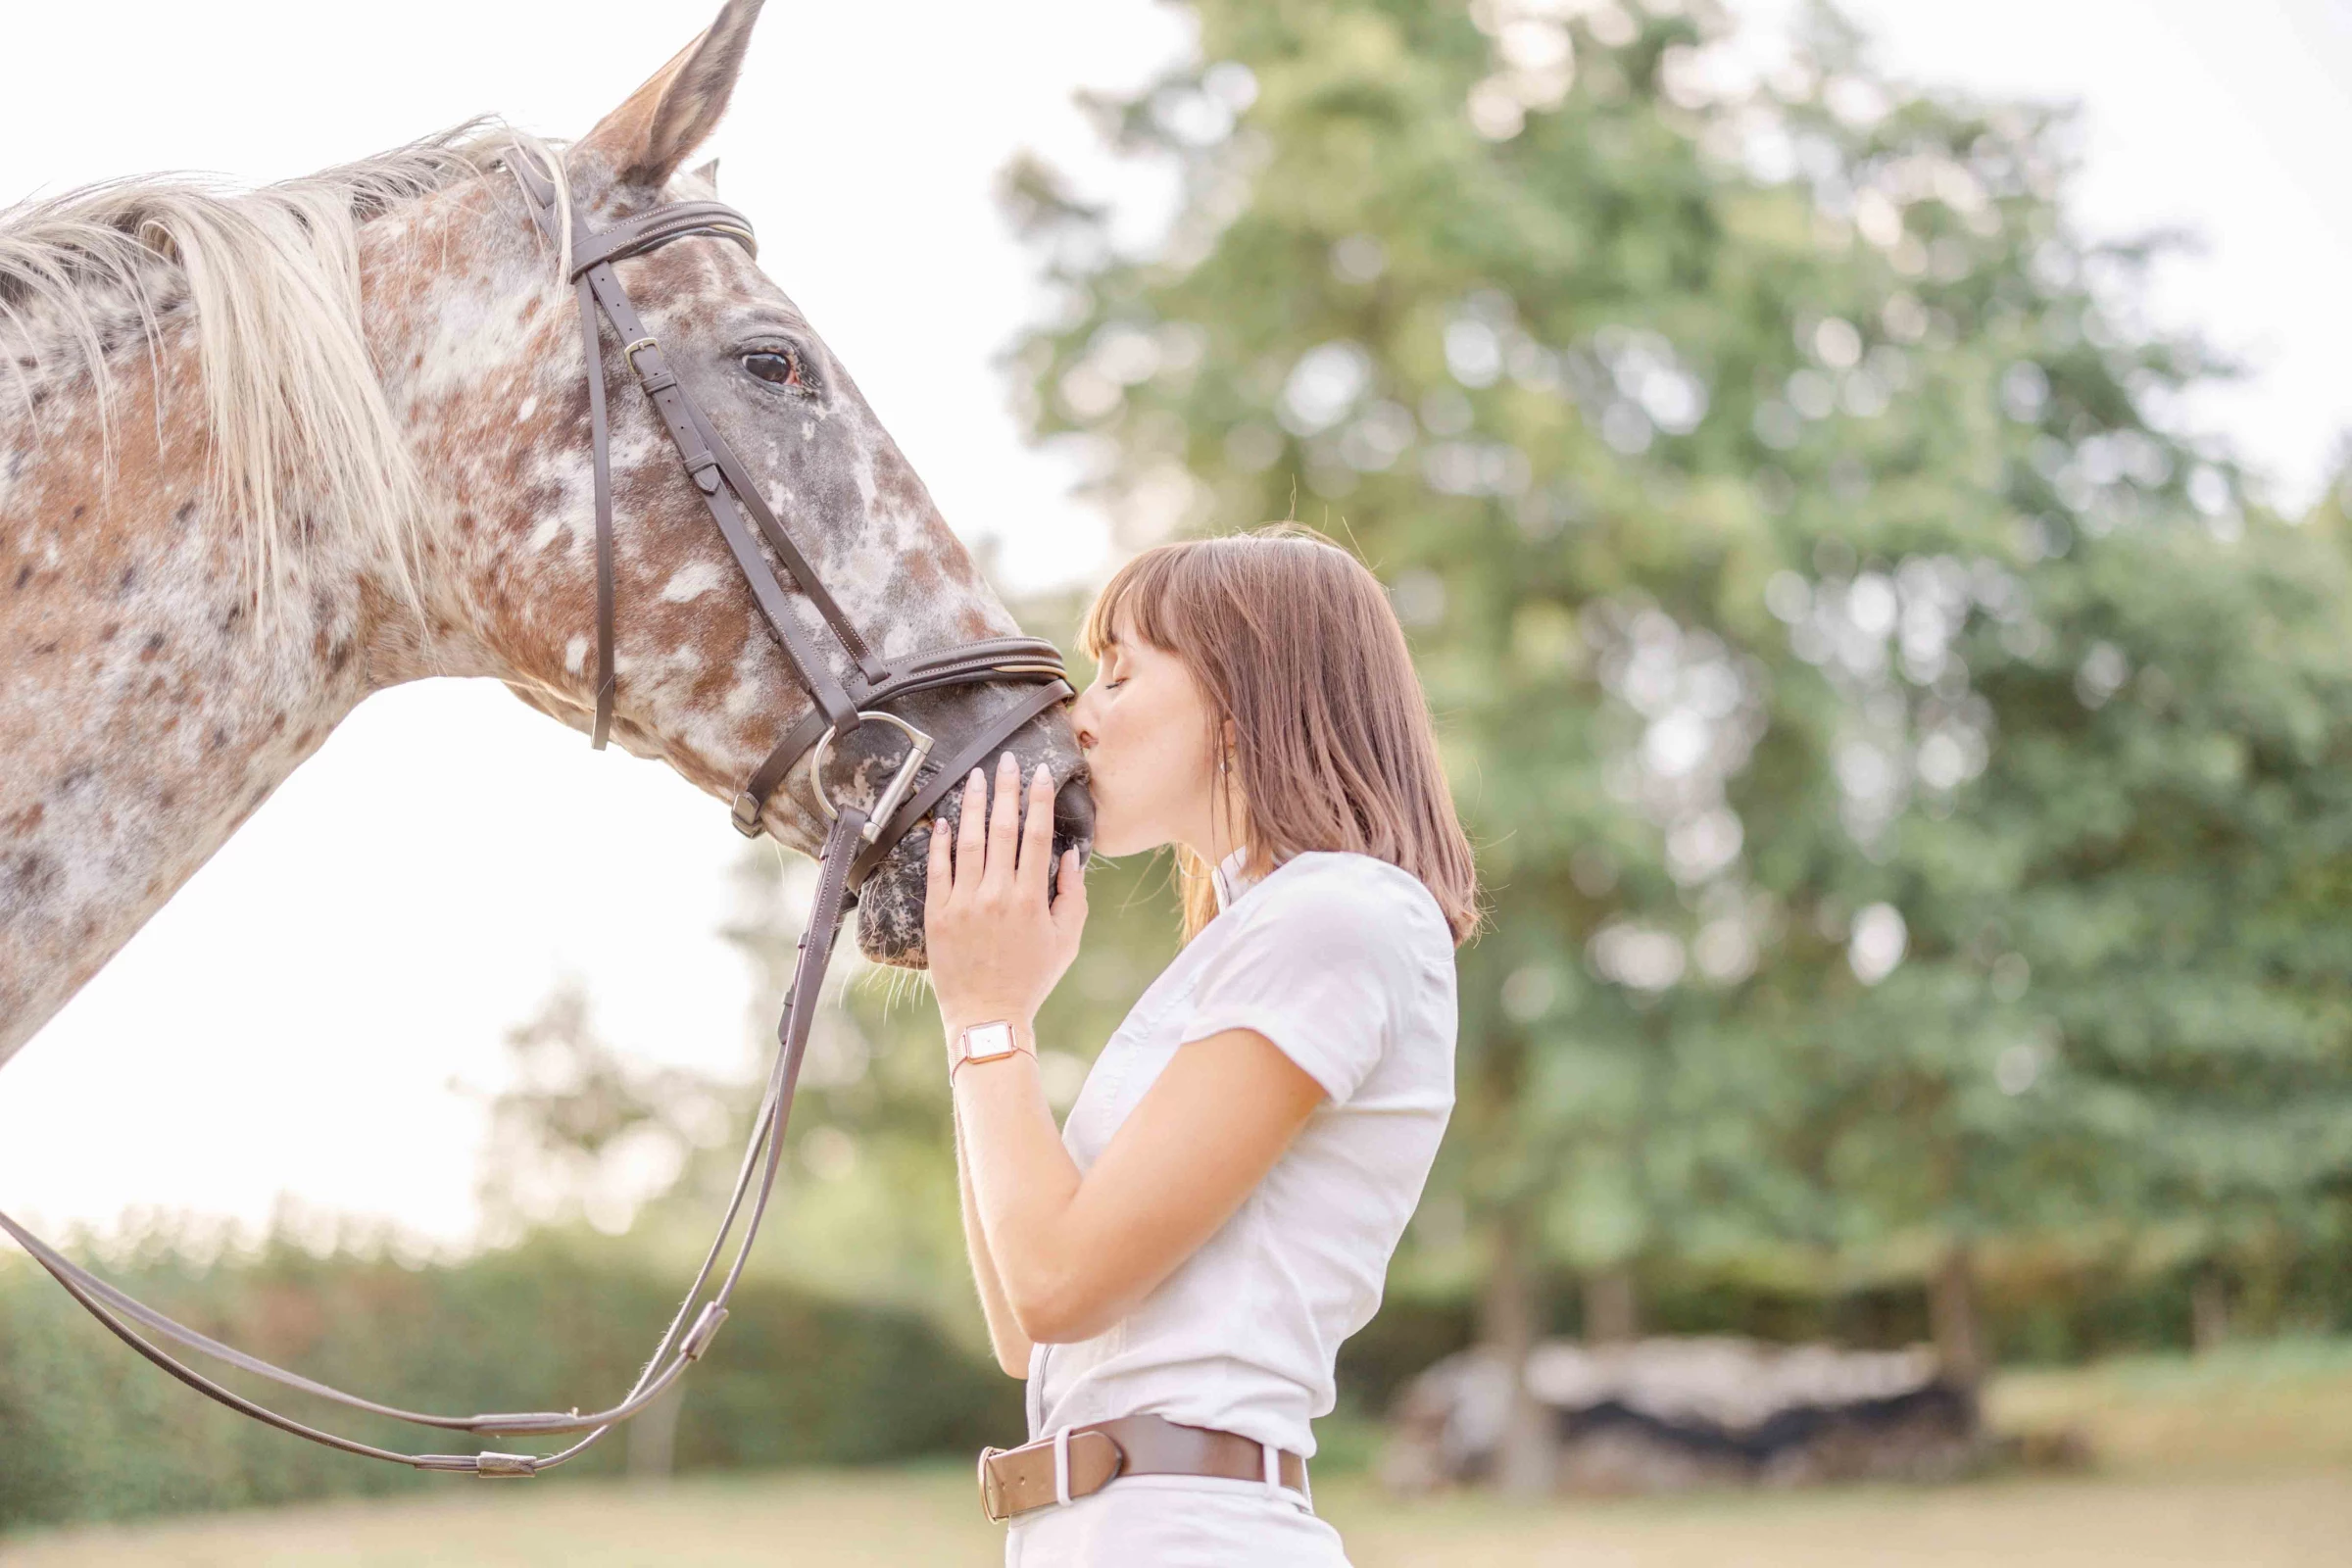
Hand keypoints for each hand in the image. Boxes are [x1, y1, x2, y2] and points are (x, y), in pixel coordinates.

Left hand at [925, 752, 1087, 1035]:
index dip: (1038, 800)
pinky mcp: (938, 915)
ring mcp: (964, 903)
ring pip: (967, 842)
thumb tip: (1070, 854)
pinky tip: (943, 819)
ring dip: (971, 805)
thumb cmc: (1032, 978)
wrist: (988, 1016)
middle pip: (1001, 829)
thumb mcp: (1067, 940)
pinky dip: (939, 842)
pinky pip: (938, 870)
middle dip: (1005, 789)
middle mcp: (996, 895)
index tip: (1039, 774)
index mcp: (1030, 898)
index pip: (1036, 836)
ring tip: (975, 776)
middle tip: (1006, 760)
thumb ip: (1073, 895)